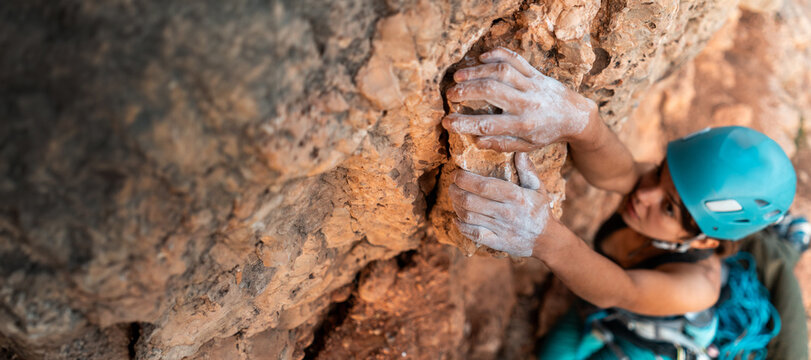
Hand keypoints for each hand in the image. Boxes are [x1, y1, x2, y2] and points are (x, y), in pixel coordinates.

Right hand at [442, 47, 595, 151]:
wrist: (574, 116)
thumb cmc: (547, 133)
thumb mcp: (527, 146)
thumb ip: (502, 144)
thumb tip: (476, 141)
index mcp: (523, 125)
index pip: (488, 124)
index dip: (464, 123)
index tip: (447, 122)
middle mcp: (527, 103)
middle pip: (492, 91)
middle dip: (466, 91)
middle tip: (449, 94)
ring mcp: (532, 85)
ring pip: (501, 71)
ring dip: (476, 71)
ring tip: (458, 76)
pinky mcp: (536, 73)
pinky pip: (515, 58)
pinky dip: (497, 54)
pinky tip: (482, 58)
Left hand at [449, 153, 549, 256]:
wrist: (547, 240)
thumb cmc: (540, 210)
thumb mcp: (538, 187)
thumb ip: (527, 170)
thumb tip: (519, 151)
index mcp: (515, 196)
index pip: (483, 186)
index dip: (465, 179)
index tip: (456, 174)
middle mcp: (506, 212)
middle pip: (471, 201)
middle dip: (455, 191)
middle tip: (452, 185)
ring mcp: (500, 229)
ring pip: (469, 217)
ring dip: (456, 206)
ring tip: (454, 198)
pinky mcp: (497, 242)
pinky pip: (474, 234)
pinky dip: (461, 227)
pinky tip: (456, 219)